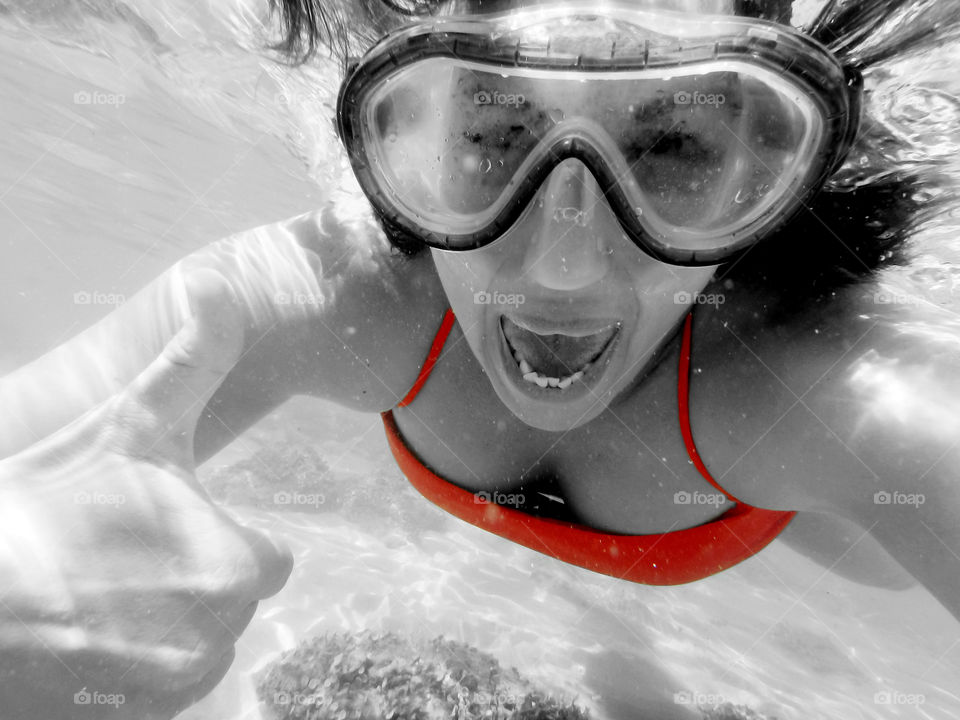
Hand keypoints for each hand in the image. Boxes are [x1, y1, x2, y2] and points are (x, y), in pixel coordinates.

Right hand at [0, 270, 292, 718]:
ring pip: (196, 647)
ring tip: (101, 591)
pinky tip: (88, 633)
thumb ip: (192, 360)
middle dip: (192, 580)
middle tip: (123, 555)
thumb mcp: (130, 423)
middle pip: (230, 601)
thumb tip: (218, 284)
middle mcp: (217, 639)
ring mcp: (170, 689)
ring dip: (163, 623)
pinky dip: (134, 665)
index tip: (171, 526)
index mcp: (236, 567)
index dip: (225, 537)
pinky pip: (158, 691)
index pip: (269, 558)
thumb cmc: (49, 502)